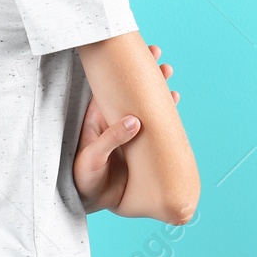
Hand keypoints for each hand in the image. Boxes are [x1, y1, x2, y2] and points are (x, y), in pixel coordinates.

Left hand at [73, 43, 177, 213]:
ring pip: (145, 104)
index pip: (111, 86)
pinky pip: (156, 125)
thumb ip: (111, 139)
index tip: (135, 54)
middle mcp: (115, 119)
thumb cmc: (83, 178)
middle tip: (157, 55)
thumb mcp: (92, 158)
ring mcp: (130, 130)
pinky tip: (173, 100)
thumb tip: (135, 121)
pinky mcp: (142, 144)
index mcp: (99, 117)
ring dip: (156, 88)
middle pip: (130, 90)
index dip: (122, 69)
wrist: (93, 201)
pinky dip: (166, 112)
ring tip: (168, 73)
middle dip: (143, 72)